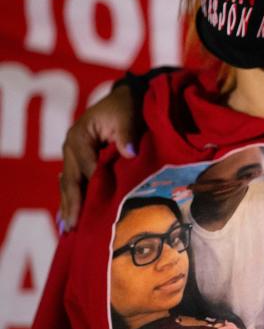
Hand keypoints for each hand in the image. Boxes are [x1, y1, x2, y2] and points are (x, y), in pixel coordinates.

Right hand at [59, 85, 136, 230]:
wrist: (123, 98)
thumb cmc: (126, 107)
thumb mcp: (127, 116)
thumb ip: (127, 135)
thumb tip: (130, 153)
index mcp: (79, 137)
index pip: (86, 167)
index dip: (92, 186)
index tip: (96, 208)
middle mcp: (70, 148)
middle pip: (70, 180)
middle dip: (72, 204)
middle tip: (72, 227)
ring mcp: (72, 155)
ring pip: (68, 185)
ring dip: (69, 206)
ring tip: (69, 230)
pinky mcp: (79, 161)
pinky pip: (73, 183)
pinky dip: (72, 200)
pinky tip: (70, 218)